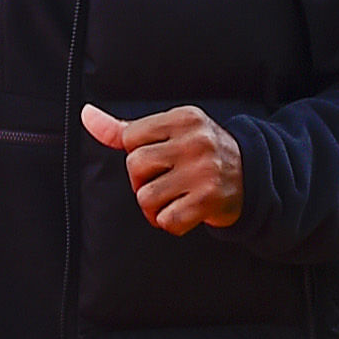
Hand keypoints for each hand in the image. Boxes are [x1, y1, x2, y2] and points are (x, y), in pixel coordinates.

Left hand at [84, 103, 242, 231]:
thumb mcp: (168, 133)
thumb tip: (86, 115)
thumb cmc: (200, 154)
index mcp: (184, 118)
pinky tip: (186, 212)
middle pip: (135, 166)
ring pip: (145, 197)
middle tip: (165, 184)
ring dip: (155, 208)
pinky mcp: (210, 199)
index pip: (130, 138)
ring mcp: (204, 170)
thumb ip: (124, 129)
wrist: (252, 177)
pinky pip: (167, 221)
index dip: (137, 156)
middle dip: (142, 182)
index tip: (158, 160)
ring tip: (175, 200)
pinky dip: (171, 223)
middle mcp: (196, 141)